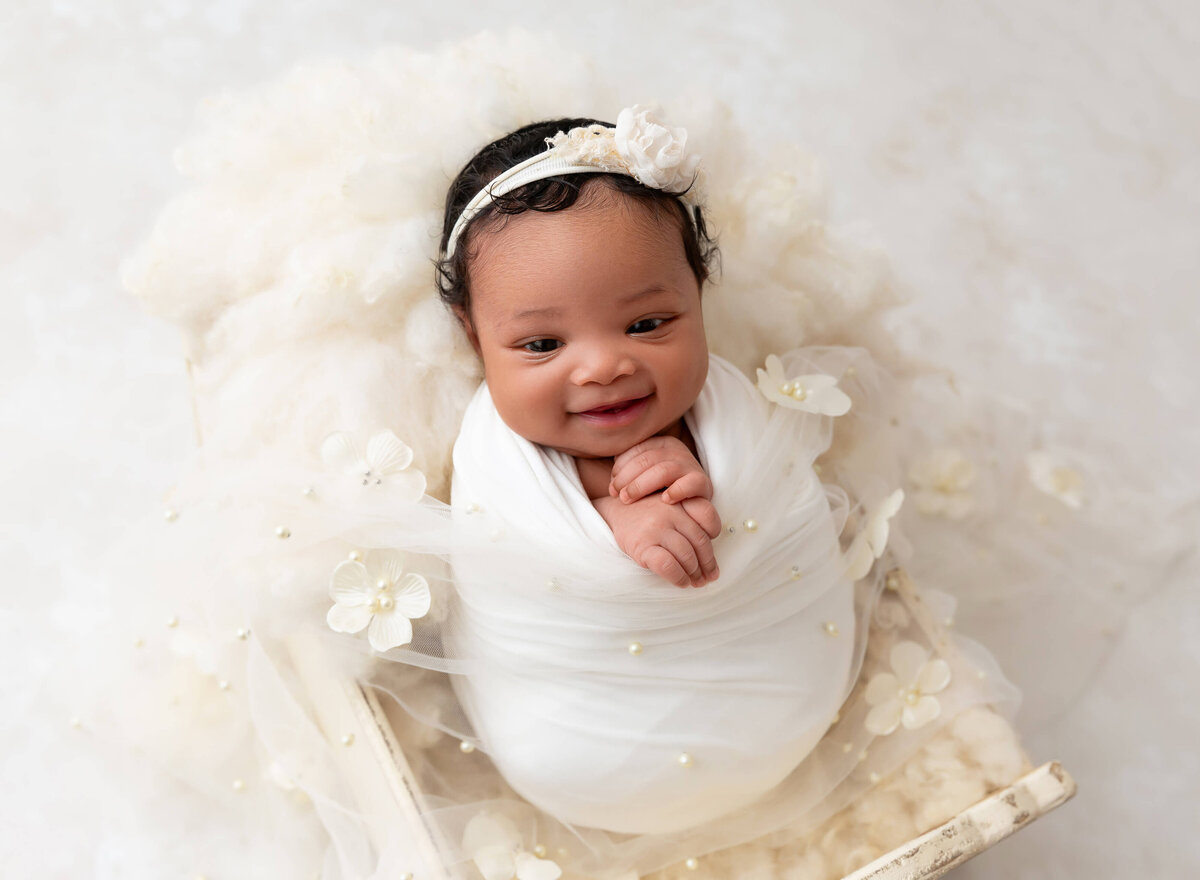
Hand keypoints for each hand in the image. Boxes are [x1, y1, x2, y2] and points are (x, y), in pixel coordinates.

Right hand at [594, 494, 720, 586]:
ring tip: (695, 582)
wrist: (613, 513)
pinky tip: (680, 582)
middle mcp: (670, 512)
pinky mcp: (642, 545)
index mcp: (680, 501)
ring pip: (686, 555)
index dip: (714, 537)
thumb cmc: (647, 516)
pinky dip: (678, 577)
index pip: (707, 517)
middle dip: (707, 564)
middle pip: (700, 541)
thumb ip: (690, 519)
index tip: (711, 555)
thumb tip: (710, 558)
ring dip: (694, 573)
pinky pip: (668, 565)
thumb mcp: (670, 507)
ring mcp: (656, 528)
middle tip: (708, 577)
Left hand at [609, 436, 712, 505]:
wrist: (690, 504)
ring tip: (627, 499)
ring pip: (663, 471)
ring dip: (640, 486)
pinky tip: (664, 500)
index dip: (620, 468)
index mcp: (662, 443)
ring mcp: (690, 465)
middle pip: (646, 460)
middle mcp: (677, 450)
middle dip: (626, 478)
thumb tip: (612, 476)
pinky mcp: (702, 483)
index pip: (636, 450)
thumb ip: (629, 469)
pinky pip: (690, 483)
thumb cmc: (660, 489)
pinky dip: (677, 491)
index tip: (611, 486)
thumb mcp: (644, 474)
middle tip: (615, 494)